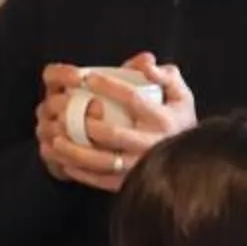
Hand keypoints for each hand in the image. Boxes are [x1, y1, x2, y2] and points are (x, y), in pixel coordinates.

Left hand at [34, 55, 196, 191]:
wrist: (191, 160)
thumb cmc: (179, 121)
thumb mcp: (180, 94)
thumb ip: (165, 74)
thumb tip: (144, 62)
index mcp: (163, 119)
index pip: (134, 99)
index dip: (109, 86)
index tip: (88, 77)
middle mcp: (151, 144)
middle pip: (113, 134)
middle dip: (86, 122)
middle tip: (63, 111)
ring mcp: (139, 167)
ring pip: (102, 161)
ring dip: (76, 151)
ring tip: (56, 140)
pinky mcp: (130, 183)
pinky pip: (101, 180)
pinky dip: (81, 173)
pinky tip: (64, 162)